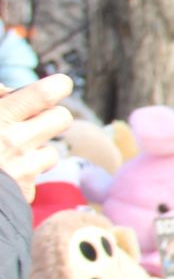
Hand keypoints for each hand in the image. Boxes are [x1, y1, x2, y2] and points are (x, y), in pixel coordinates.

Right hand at [0, 74, 73, 200]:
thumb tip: (7, 90)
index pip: (45, 94)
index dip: (56, 86)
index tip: (57, 86)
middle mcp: (15, 141)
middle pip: (62, 118)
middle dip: (53, 116)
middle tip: (34, 119)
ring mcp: (23, 168)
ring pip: (53, 150)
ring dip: (38, 149)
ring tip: (14, 150)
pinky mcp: (24, 192)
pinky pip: (36, 177)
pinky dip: (25, 174)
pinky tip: (6, 173)